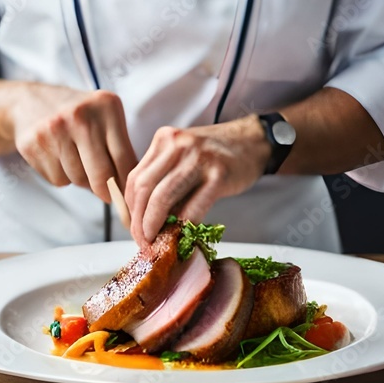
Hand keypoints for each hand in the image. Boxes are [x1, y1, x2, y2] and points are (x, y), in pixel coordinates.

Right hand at [10, 84, 137, 202]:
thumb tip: (127, 189)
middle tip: (106, 194)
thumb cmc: (77, 114)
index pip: (124, 158)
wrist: (30, 100)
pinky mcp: (34, 144)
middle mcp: (80, 116)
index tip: (125, 196)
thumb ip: (120, 148)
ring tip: (76, 159)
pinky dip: (62, 176)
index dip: (126, 184)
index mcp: (105, 106)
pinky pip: (58, 180)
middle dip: (106, 191)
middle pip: (101, 175)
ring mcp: (54, 130)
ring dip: (81, 179)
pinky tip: (58, 157)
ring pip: (78, 180)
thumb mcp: (105, 117)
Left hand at [124, 115, 269, 245]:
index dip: (129, 208)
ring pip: (162, 198)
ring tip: (157, 242)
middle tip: (143, 241)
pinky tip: (183, 236)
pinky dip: (183, 227)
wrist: (253, 142)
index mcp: (164, 139)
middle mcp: (177, 145)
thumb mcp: (183, 157)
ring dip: (154, 226)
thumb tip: (144, 218)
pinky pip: (193, 208)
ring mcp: (198, 158)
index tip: (134, 228)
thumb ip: (163, 180)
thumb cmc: (215, 154)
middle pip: (142, 189)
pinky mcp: (218, 175)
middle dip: (139, 221)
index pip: (134, 178)